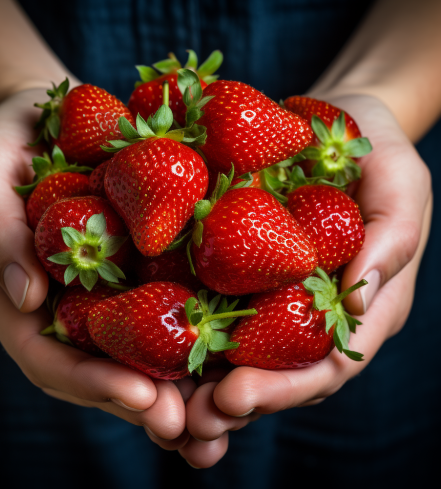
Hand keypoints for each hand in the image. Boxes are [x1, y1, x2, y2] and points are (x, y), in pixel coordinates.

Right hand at [0, 89, 191, 446]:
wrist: (42, 121)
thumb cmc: (4, 143)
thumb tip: (25, 299)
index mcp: (17, 298)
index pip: (48, 356)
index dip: (91, 382)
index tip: (142, 397)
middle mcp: (60, 309)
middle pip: (97, 369)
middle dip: (141, 401)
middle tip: (191, 426)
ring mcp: (97, 294)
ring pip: (133, 351)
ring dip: (173, 385)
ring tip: (217, 411)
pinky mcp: (131, 272)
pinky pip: (160, 309)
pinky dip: (189, 339)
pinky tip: (225, 354)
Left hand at [179, 94, 432, 467]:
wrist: (335, 124)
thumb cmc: (378, 155)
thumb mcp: (400, 189)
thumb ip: (389, 245)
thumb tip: (355, 302)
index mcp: (356, 306)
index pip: (324, 365)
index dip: (282, 388)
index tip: (236, 398)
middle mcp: (308, 309)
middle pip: (272, 371)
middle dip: (231, 401)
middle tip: (187, 420)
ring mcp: (271, 290)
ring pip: (235, 349)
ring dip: (198, 381)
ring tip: (158, 405)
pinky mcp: (239, 266)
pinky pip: (210, 299)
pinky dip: (181, 325)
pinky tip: (144, 339)